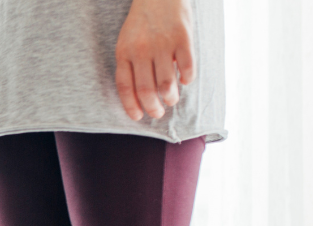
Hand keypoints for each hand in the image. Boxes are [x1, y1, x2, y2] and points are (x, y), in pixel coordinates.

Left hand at [114, 0, 194, 120]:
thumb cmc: (142, 22)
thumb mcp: (127, 42)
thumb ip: (130, 65)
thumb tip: (140, 95)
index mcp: (124, 53)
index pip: (125, 87)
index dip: (131, 106)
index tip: (138, 117)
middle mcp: (142, 51)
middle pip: (146, 90)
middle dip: (153, 107)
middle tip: (158, 113)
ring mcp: (162, 45)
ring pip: (167, 84)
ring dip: (170, 98)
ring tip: (172, 99)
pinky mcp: (182, 38)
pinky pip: (187, 67)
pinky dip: (187, 79)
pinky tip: (186, 80)